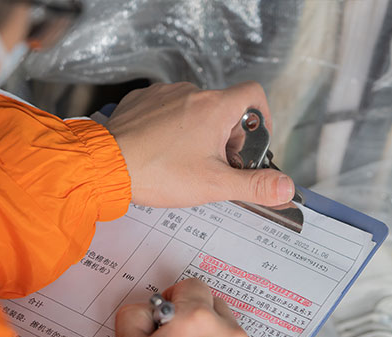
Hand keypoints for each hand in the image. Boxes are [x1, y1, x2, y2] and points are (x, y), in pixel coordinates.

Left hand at [107, 81, 294, 208]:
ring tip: (187, 163)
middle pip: (225, 108)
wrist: (106, 166)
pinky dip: (173, 128)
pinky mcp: (142, 101)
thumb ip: (254, 186)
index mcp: (215, 107)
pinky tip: (163, 152)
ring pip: (195, 109)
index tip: (254, 142)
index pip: (254, 94)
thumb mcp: (214, 185)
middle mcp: (191, 92)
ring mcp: (164, 94)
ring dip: (200, 133)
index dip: (262, 117)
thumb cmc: (158, 173)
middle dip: (227, 137)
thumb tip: (285, 187)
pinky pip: (168, 109)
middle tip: (218, 166)